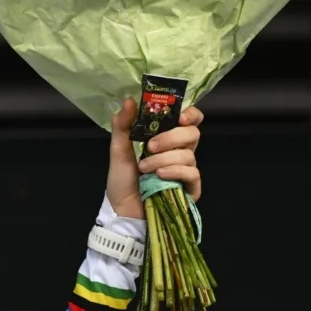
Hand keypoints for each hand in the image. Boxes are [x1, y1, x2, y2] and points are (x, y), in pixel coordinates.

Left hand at [106, 98, 203, 219]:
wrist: (122, 211)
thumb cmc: (122, 181)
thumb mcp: (118, 151)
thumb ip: (123, 126)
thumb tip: (129, 100)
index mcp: (167, 138)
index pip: (190, 119)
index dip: (190, 113)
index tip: (180, 115)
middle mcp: (180, 152)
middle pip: (192, 133)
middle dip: (171, 137)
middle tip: (150, 146)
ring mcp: (187, 170)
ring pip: (188, 154)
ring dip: (163, 159)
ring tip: (144, 168)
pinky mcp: (191, 188)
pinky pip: (192, 173)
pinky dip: (175, 172)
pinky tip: (159, 176)